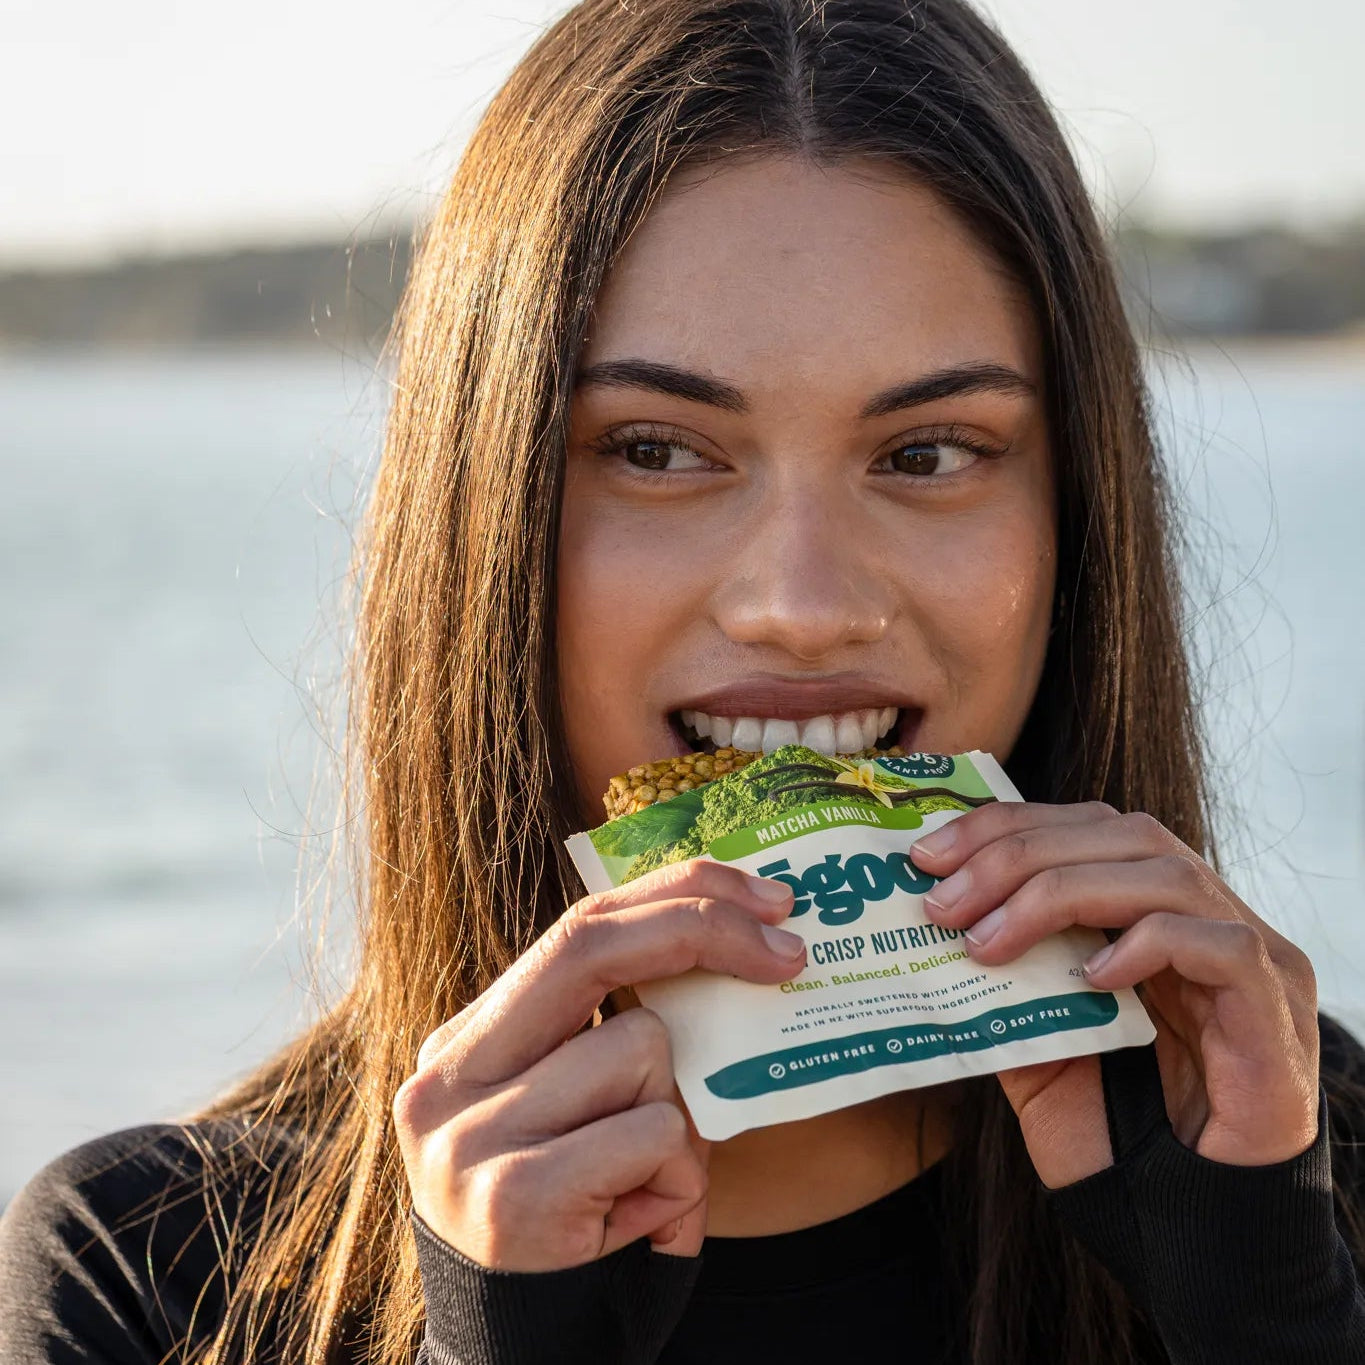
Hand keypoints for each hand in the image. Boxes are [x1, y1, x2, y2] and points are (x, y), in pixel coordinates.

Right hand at [392, 858, 804, 1269]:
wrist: (526, 1359)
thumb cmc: (582, 1216)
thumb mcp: (585, 1110)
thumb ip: (619, 1030)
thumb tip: (740, 938)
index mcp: (468, 1041)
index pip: (577, 928)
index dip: (675, 894)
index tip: (763, 897)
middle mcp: (449, 1075)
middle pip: (588, 946)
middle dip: (702, 929)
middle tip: (788, 950)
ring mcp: (468, 1135)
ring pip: (641, 1050)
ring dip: (680, 1118)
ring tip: (646, 1185)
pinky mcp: (508, 1198)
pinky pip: (652, 1133)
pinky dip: (676, 1177)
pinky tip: (637, 1222)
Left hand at [910, 801, 1319, 1187]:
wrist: (1188, 1224)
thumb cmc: (1117, 1132)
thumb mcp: (1036, 1044)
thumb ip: (1004, 984)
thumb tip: (932, 929)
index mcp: (1150, 910)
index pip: (1083, 827)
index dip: (1006, 825)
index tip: (927, 854)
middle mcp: (1205, 914)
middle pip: (1118, 832)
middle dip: (1015, 854)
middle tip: (941, 902)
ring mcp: (1249, 955)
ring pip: (1161, 871)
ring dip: (1059, 893)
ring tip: (988, 943)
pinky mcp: (1274, 1005)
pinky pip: (1221, 942)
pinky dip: (1146, 944)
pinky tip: (1090, 978)